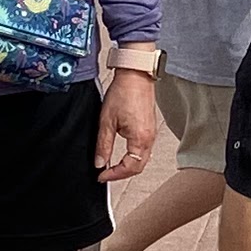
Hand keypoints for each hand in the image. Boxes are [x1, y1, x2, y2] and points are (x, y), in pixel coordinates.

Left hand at [97, 64, 163, 180]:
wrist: (135, 75)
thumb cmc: (124, 92)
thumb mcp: (106, 121)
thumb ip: (103, 145)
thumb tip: (99, 162)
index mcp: (140, 139)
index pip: (129, 167)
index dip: (114, 175)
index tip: (102, 176)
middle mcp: (149, 138)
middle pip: (139, 167)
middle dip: (122, 174)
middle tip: (107, 175)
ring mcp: (151, 133)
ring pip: (143, 159)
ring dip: (129, 166)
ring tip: (113, 167)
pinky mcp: (150, 127)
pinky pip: (144, 150)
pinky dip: (134, 157)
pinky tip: (124, 154)